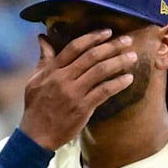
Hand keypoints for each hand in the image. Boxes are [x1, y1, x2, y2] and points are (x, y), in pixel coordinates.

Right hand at [19, 29, 136, 150]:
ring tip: (133, 57)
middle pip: (91, 56)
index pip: (75, 47)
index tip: (107, 32)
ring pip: (100, 71)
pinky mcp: (82, 108)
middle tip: (128, 40)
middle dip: (112, 46)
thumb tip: (43, 38)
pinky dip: (118, 83)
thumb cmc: (36, 108)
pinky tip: (129, 79)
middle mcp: (63, 79)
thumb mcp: (34, 81)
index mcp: (52, 70)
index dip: (93, 37)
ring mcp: (74, 93)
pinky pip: (104, 91)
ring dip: (119, 61)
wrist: (36, 136)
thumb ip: (43, 59)